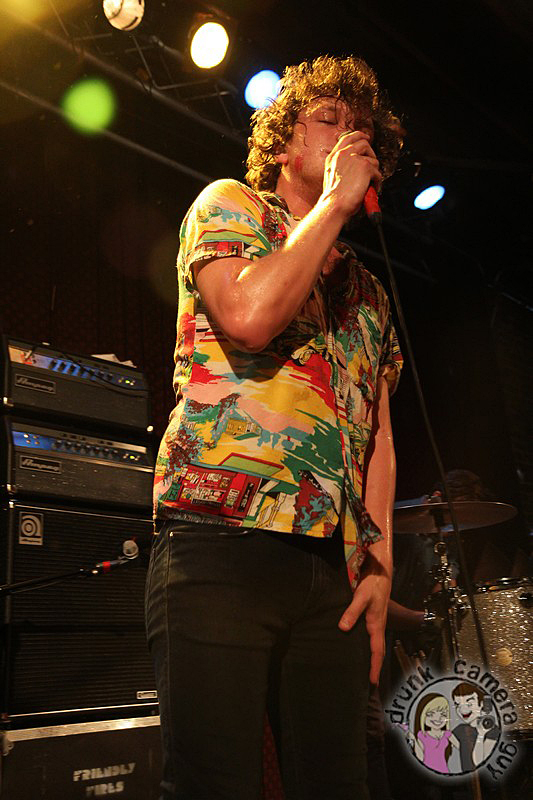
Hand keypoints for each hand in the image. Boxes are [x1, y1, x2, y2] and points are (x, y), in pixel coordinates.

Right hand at [322, 131, 381, 217]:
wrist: (334, 205)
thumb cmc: (333, 197)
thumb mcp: (331, 176)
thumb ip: (341, 165)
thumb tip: (357, 163)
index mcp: (334, 156)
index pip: (348, 138)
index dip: (359, 136)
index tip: (366, 138)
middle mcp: (343, 154)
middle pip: (364, 144)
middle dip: (371, 154)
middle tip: (372, 166)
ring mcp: (354, 158)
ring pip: (373, 160)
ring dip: (374, 172)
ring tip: (367, 183)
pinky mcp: (365, 166)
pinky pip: (377, 173)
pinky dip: (376, 183)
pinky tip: (368, 189)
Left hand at [338, 552, 391, 684]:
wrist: (380, 572)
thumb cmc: (372, 584)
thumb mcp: (361, 597)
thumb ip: (352, 612)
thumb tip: (343, 628)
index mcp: (376, 624)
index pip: (376, 651)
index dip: (374, 667)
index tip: (373, 681)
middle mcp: (378, 625)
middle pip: (378, 651)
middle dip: (376, 667)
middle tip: (372, 683)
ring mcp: (376, 621)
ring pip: (376, 644)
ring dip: (374, 658)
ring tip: (369, 671)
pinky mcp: (373, 616)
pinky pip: (373, 636)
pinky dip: (371, 646)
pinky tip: (363, 647)